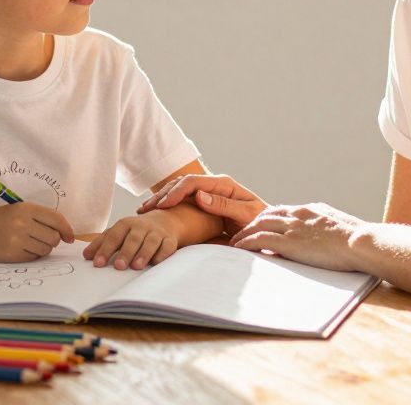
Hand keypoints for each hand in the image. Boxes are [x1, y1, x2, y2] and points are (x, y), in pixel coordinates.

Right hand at [0, 203, 74, 262]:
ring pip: (46, 249)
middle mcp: (22, 223)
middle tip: (41, 238)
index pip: (56, 219)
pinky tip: (20, 249)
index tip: (70, 237)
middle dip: (52, 240)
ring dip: (42, 249)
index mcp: (26, 208)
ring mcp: (16, 240)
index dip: (67, 229)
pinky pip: (33, 258)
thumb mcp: (19, 210)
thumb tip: (66, 235)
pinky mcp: (12, 254)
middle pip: (53, 237)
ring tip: (29, 242)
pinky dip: (31, 255)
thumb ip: (41, 218)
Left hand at [83, 213, 180, 269]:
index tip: (97, 263)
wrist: (164, 221)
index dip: (105, 249)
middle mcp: (142, 226)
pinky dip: (162, 254)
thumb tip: (86, 256)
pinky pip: (167, 247)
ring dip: (143, 253)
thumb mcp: (118, 233)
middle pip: (133, 238)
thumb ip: (102, 243)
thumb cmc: (135, 231)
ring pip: (151, 242)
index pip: (114, 236)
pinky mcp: (170, 240)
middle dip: (126, 252)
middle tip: (118, 266)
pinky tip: (156, 263)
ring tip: (136, 266)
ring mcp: (157, 233)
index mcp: (126, 224)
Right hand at [136, 174, 266, 234]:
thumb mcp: (246, 214)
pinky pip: (181, 200)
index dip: (176, 192)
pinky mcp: (203, 203)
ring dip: (161, 199)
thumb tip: (199, 196)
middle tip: (147, 209)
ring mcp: (207, 193)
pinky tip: (154, 214)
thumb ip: (224, 206)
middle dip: (163, 195)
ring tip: (144, 210)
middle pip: (182, 183)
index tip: (163, 205)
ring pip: (178, 190)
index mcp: (224, 184)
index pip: (193, 182)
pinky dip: (166, 205)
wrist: (266, 228)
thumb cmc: (260, 222)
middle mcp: (214, 185)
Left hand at [229, 203, 367, 271]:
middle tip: (241, 232)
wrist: (361, 242)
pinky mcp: (289, 242)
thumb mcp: (339, 227)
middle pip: (266, 214)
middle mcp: (298, 214)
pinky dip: (246, 243)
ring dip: (244, 233)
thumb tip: (324, 235)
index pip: (283, 210)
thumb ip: (326, 227)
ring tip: (235, 241)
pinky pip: (259, 239)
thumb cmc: (357, 240)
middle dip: (251, 222)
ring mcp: (293, 227)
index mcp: (311, 210)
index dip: (268, 218)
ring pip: (258, 225)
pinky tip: (238, 248)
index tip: (260, 225)